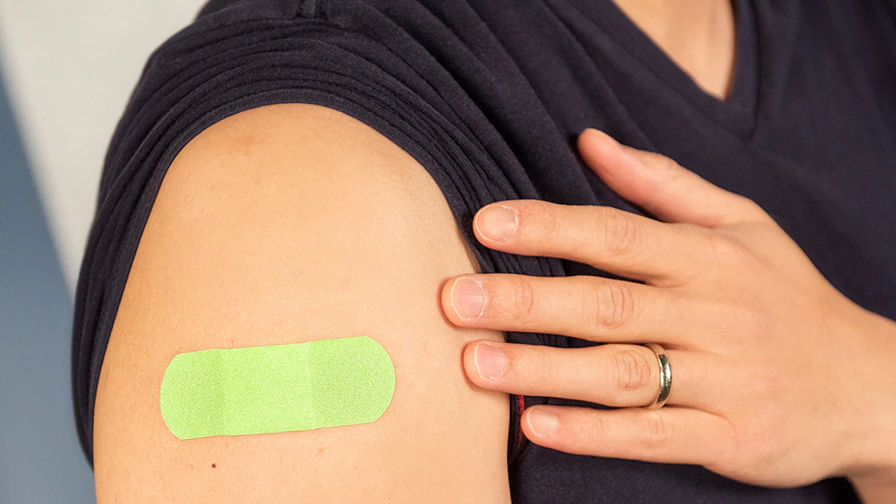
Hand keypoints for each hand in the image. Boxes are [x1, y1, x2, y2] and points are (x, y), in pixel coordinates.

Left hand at [439, 129, 895, 489]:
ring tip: (475, 363)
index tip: (484, 224)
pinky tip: (537, 425)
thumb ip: (665, 185)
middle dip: (526, 301)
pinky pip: (652, 437)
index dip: (549, 227)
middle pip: (608, 304)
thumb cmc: (788, 298)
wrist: (869, 387)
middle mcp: (716, 314)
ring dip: (544, 369)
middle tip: (454, 300)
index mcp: (711, 257)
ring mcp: (724, 380)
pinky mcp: (730, 438)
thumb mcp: (744, 225)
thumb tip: (590, 141)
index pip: (618, 233)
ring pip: (622, 373)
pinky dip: (593, 433)